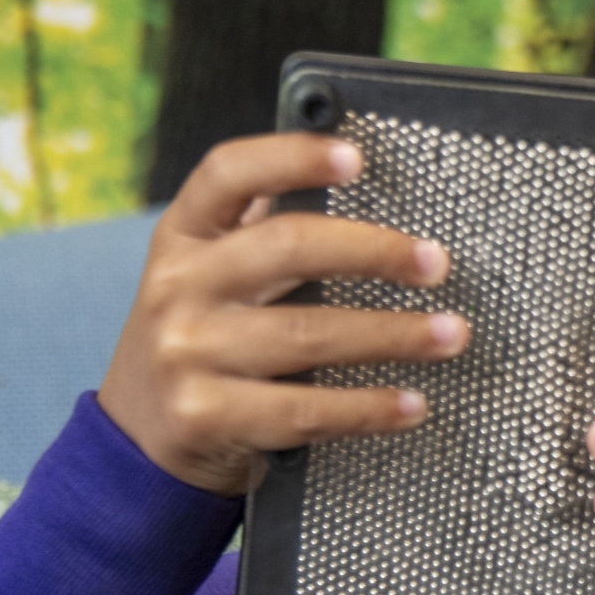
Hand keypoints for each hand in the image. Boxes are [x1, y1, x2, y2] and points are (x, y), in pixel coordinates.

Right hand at [98, 133, 468, 495]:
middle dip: (374, 252)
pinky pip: (306, 410)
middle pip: (287, 248)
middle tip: (437, 263)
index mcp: (185, 237)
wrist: (142, 437)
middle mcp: (177, 286)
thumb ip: (269, 241)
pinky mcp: (204, 416)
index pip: (228, 174)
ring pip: (308, 334)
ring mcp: (185, 353)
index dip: (292, 157)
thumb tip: (375, 207)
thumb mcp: (215, 280)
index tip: (357, 157)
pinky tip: (413, 405)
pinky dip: (369, 408)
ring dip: (394, 335)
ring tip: (451, 334)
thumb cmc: (208, 341)